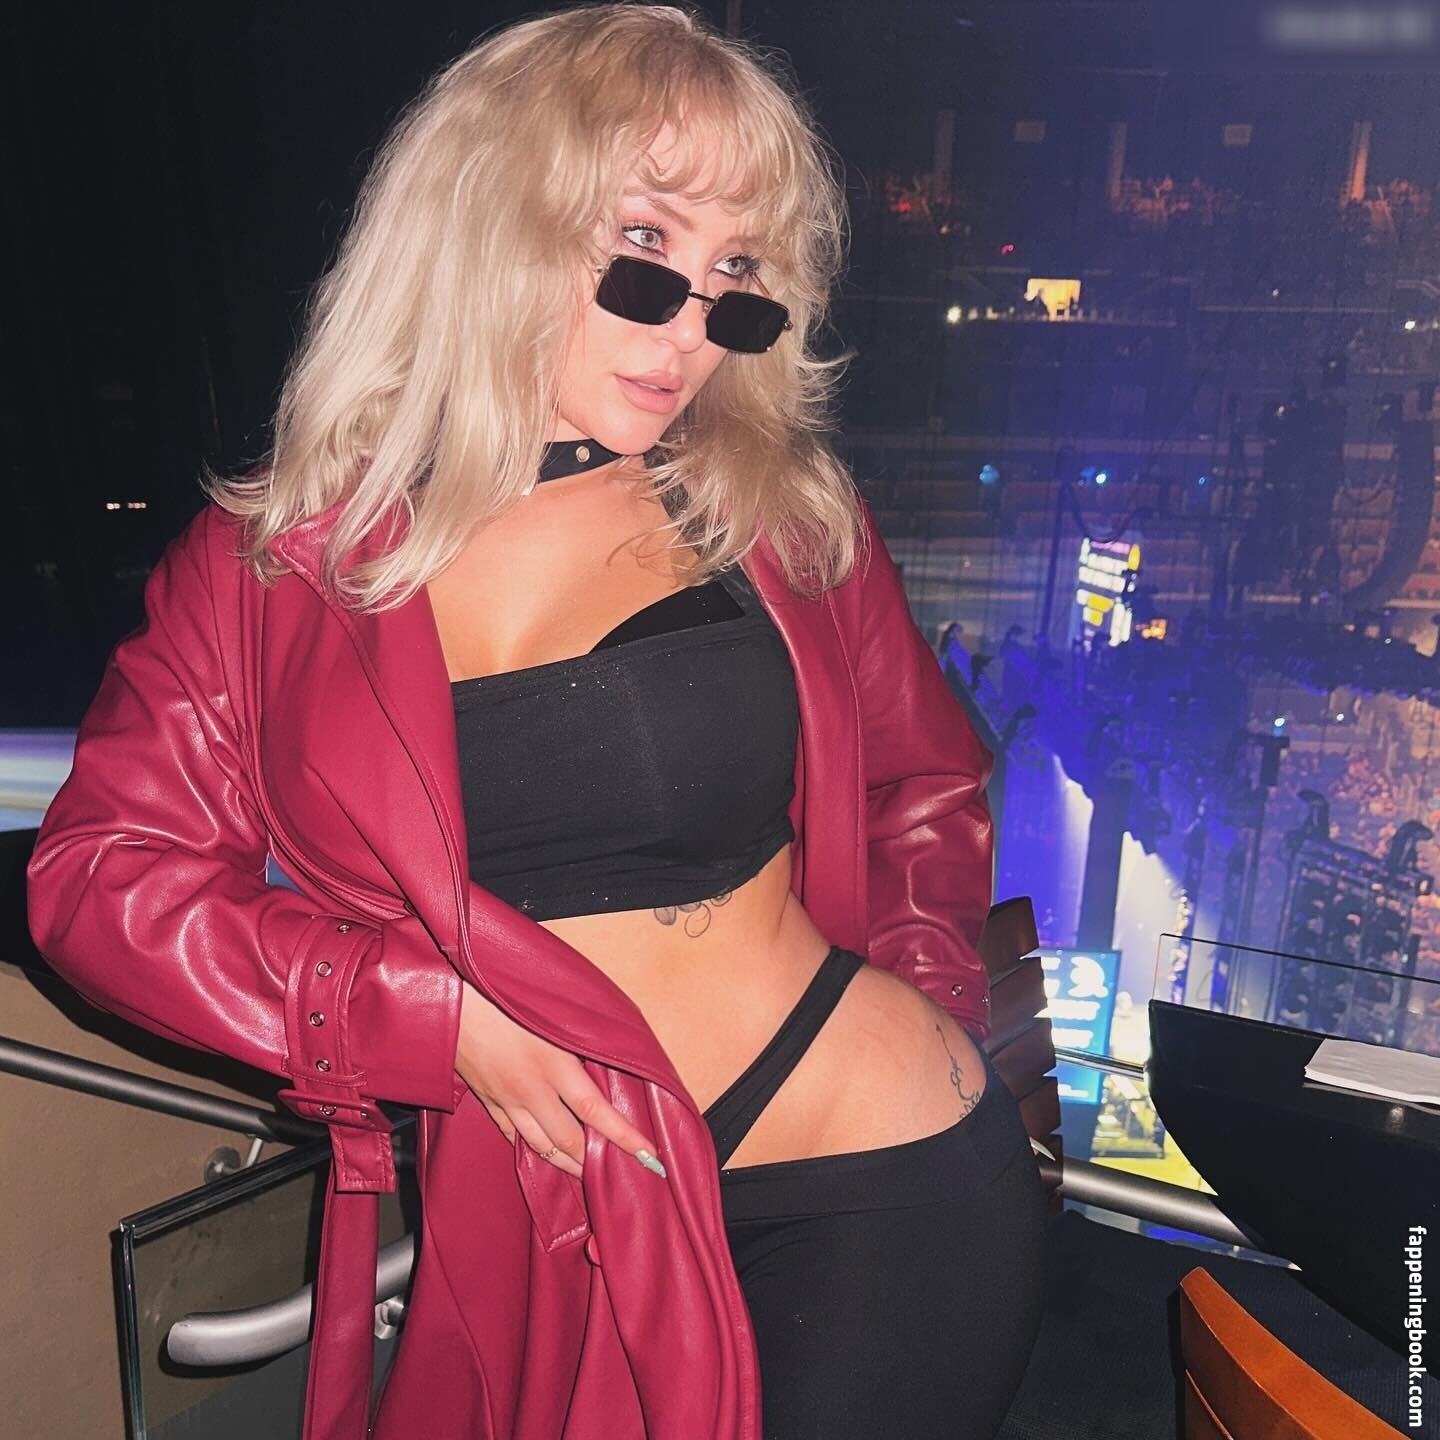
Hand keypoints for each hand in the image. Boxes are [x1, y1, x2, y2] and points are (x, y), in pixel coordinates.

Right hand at [453, 979, 665, 1179]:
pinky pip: (512, 1135)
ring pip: (541, 1146)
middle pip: (570, 1141)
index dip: (625, 1138)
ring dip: (565, 1162)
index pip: (598, 1112)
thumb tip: (608, 1050)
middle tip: (614, 1170)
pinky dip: (531, 1147)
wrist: (447, 1001)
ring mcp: (506, 1100)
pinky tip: (542, 1150)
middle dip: (593, 1161)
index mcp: (554, 1065)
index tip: (648, 1157)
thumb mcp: (551, 1011)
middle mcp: (532, 1091)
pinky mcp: (487, 1101)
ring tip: (583, 1171)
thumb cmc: (503, 994)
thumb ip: (579, 1036)